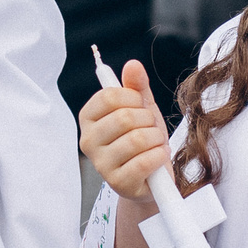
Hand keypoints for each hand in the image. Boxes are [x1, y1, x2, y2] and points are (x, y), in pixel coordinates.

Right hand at [78, 59, 169, 204]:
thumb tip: (133, 64)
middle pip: (124, 118)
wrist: (152, 177)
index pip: (108, 96)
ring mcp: (101, 164)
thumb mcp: (141, 109)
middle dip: (148, 120)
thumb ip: (136, 86)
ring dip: (156, 138)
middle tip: (150, 128)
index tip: (140, 105)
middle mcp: (88, 141)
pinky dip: (159, 155)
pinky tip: (158, 157)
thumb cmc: (143, 139)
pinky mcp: (118, 182)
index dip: (133, 97)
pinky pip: (144, 161)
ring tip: (155, 143)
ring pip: (137, 139)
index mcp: (88, 118)